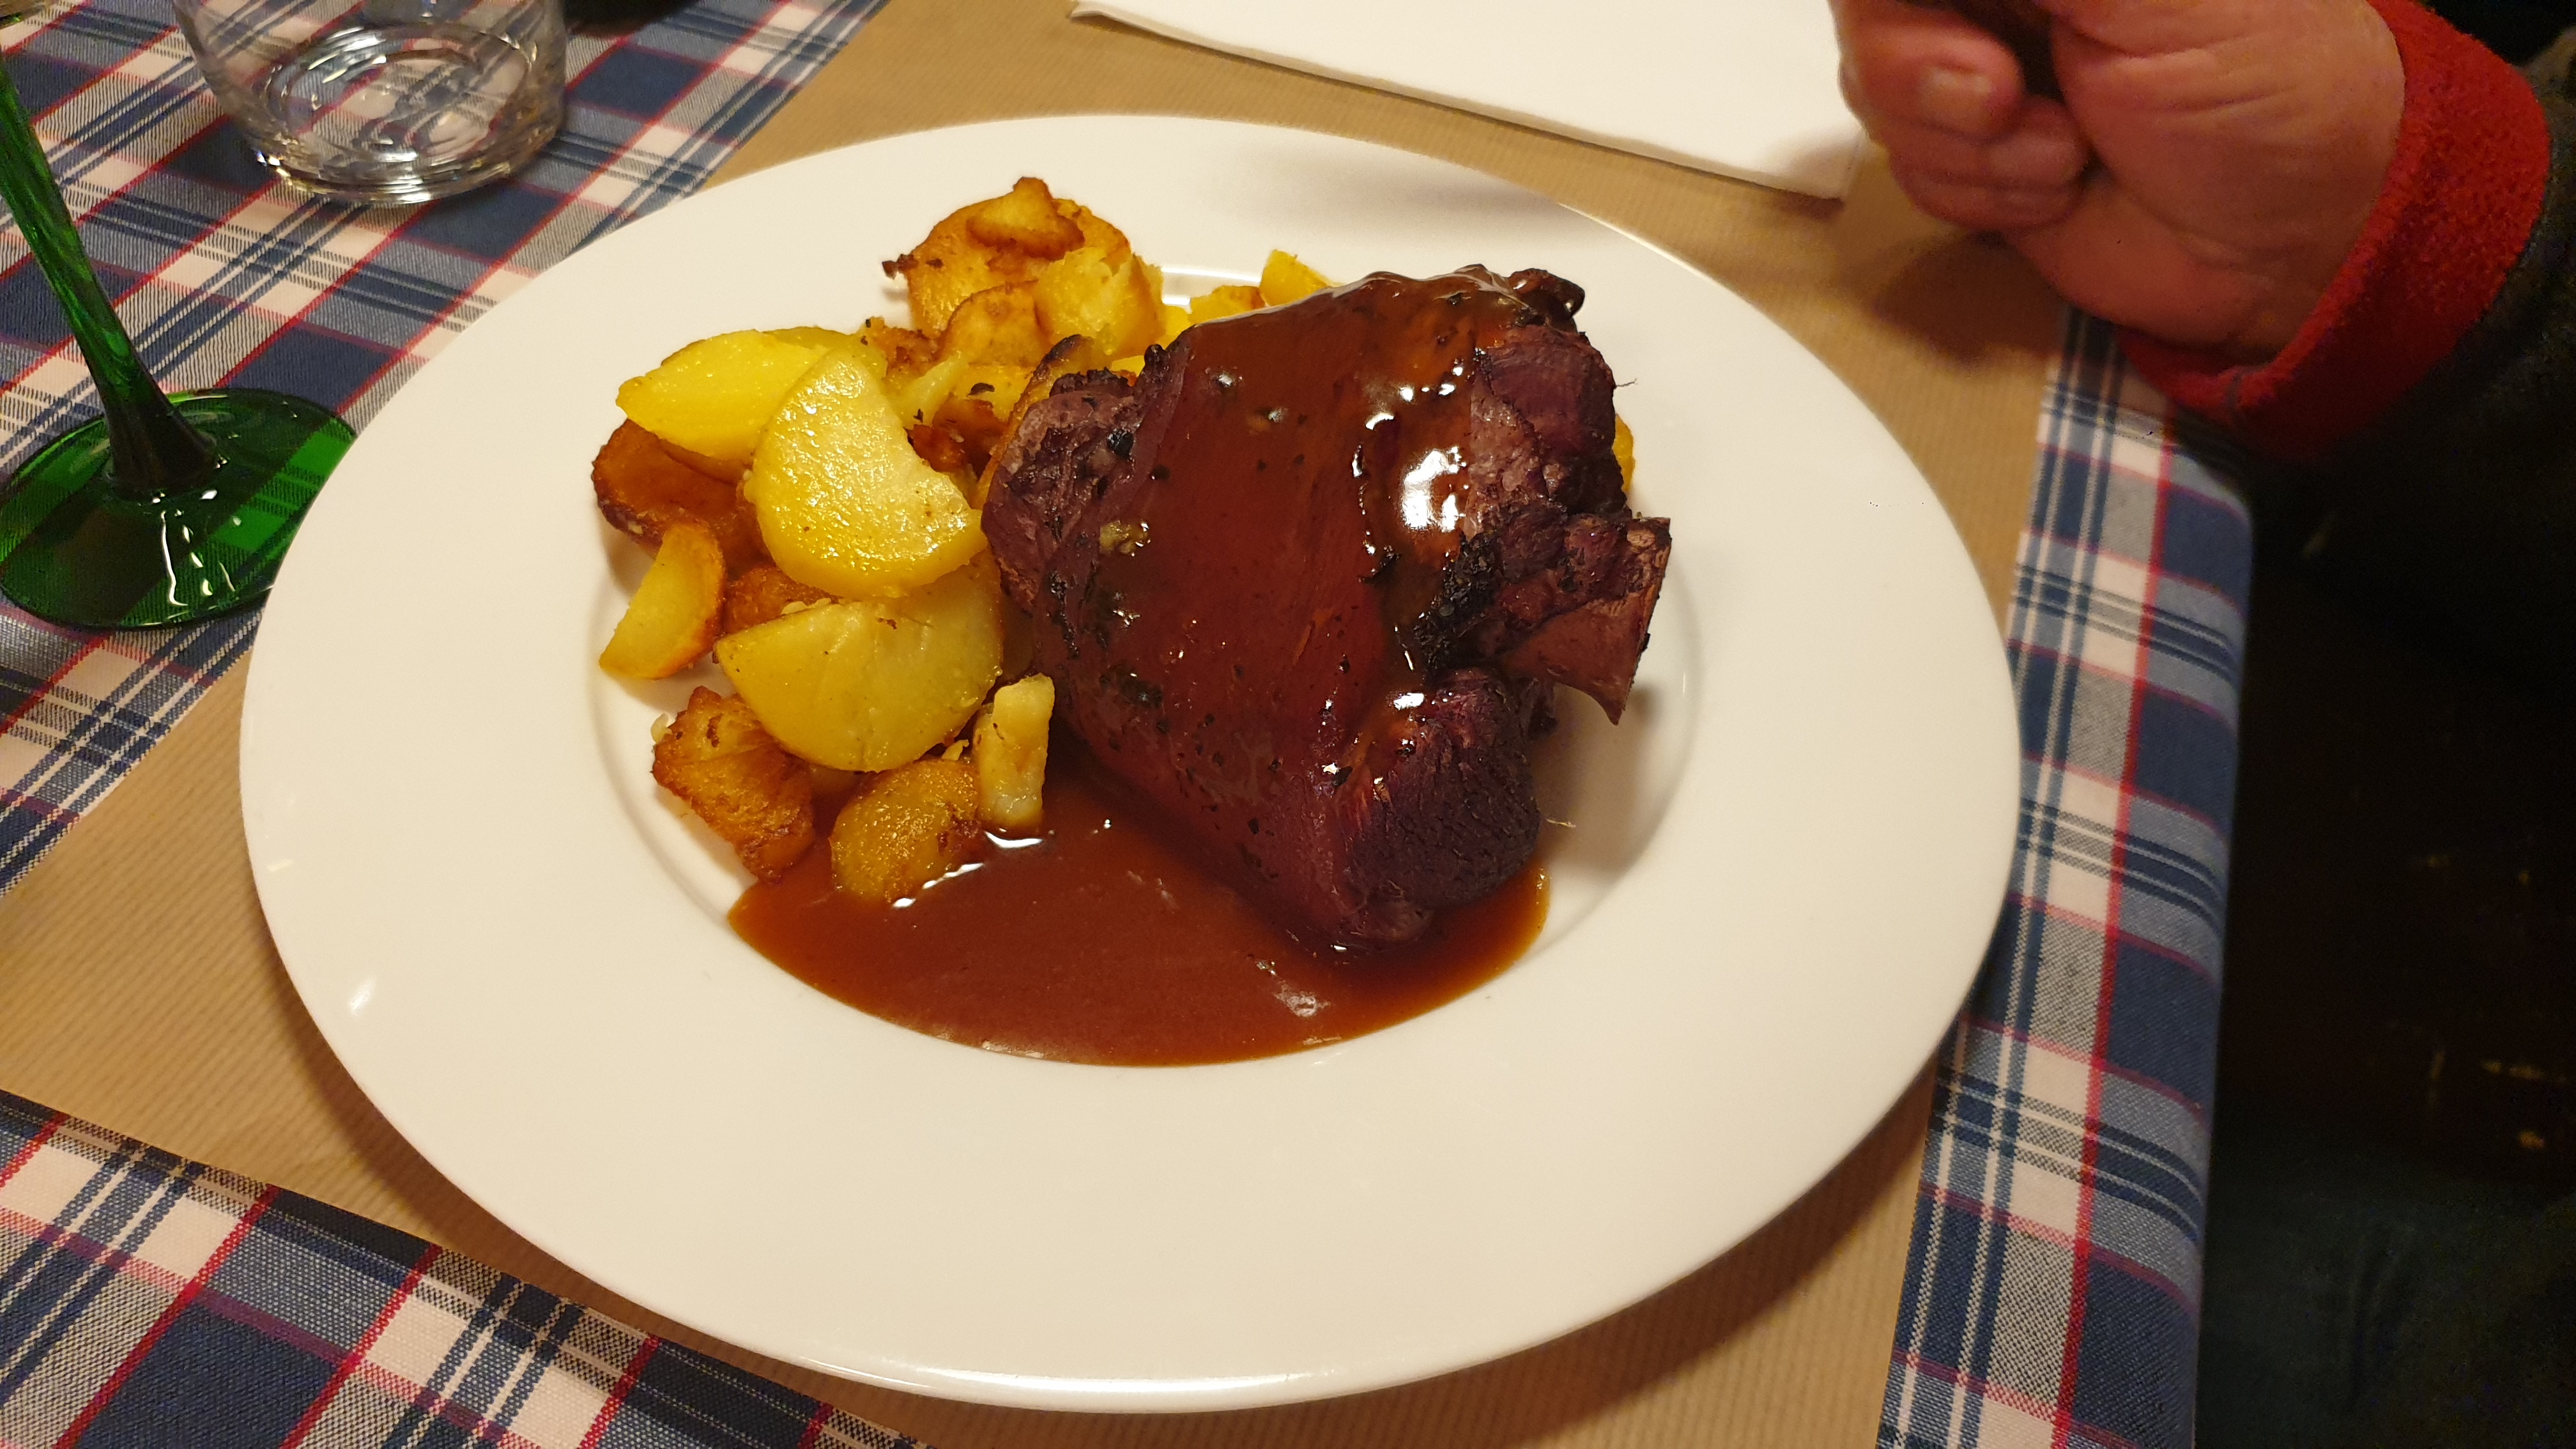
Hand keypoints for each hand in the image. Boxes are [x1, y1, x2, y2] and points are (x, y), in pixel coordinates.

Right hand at [1833, 0, 2404, 357]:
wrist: (2294, 241)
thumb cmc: (2263, 85)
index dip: (1904, 2)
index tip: (1957, 23)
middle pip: (1873, 15)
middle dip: (1923, 70)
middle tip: (2003, 96)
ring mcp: (1978, 73)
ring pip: (1876, 93)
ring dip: (1968, 146)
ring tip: (2066, 153)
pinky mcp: (1975, 162)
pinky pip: (1907, 170)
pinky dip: (1979, 193)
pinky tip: (2058, 190)